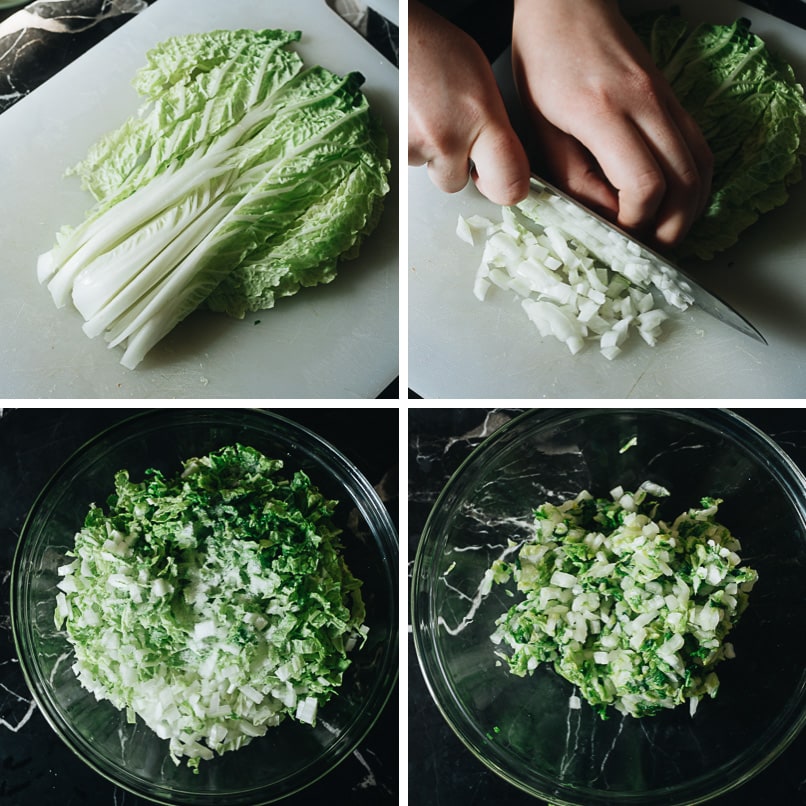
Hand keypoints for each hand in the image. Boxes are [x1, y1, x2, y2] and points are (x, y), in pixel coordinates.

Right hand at [408, 1, 529, 205]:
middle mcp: (449, 139)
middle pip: (458, 184)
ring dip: (433, 154)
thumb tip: (501, 158)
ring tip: (431, 117)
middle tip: (455, 137)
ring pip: (432, 172)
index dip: (507, 189)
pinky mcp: (395, 149)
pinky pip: (411, 162)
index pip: (509, 183)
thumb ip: (495, 129)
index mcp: (482, 120)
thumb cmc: (437, 50)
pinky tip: (416, 119)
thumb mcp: (483, 85)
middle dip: (457, 168)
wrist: (398, 37)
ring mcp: (419, 147)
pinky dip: (414, 146)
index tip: (506, 185)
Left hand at [512, 0, 712, 246]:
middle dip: (670, 227)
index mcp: (602, 113)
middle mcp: (644, 104)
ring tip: (663, 232)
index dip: (636, 221)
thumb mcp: (539, 127)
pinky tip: (675, 199)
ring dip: (689, 209)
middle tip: (647, 248)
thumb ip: (570, 176)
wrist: (566, 3)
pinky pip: (699, 146)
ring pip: (701, 166)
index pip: (643, 184)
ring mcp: (665, 97)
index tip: (618, 235)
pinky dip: (694, 182)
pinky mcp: (672, 96)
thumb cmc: (543, 61)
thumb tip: (603, 217)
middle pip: (684, 182)